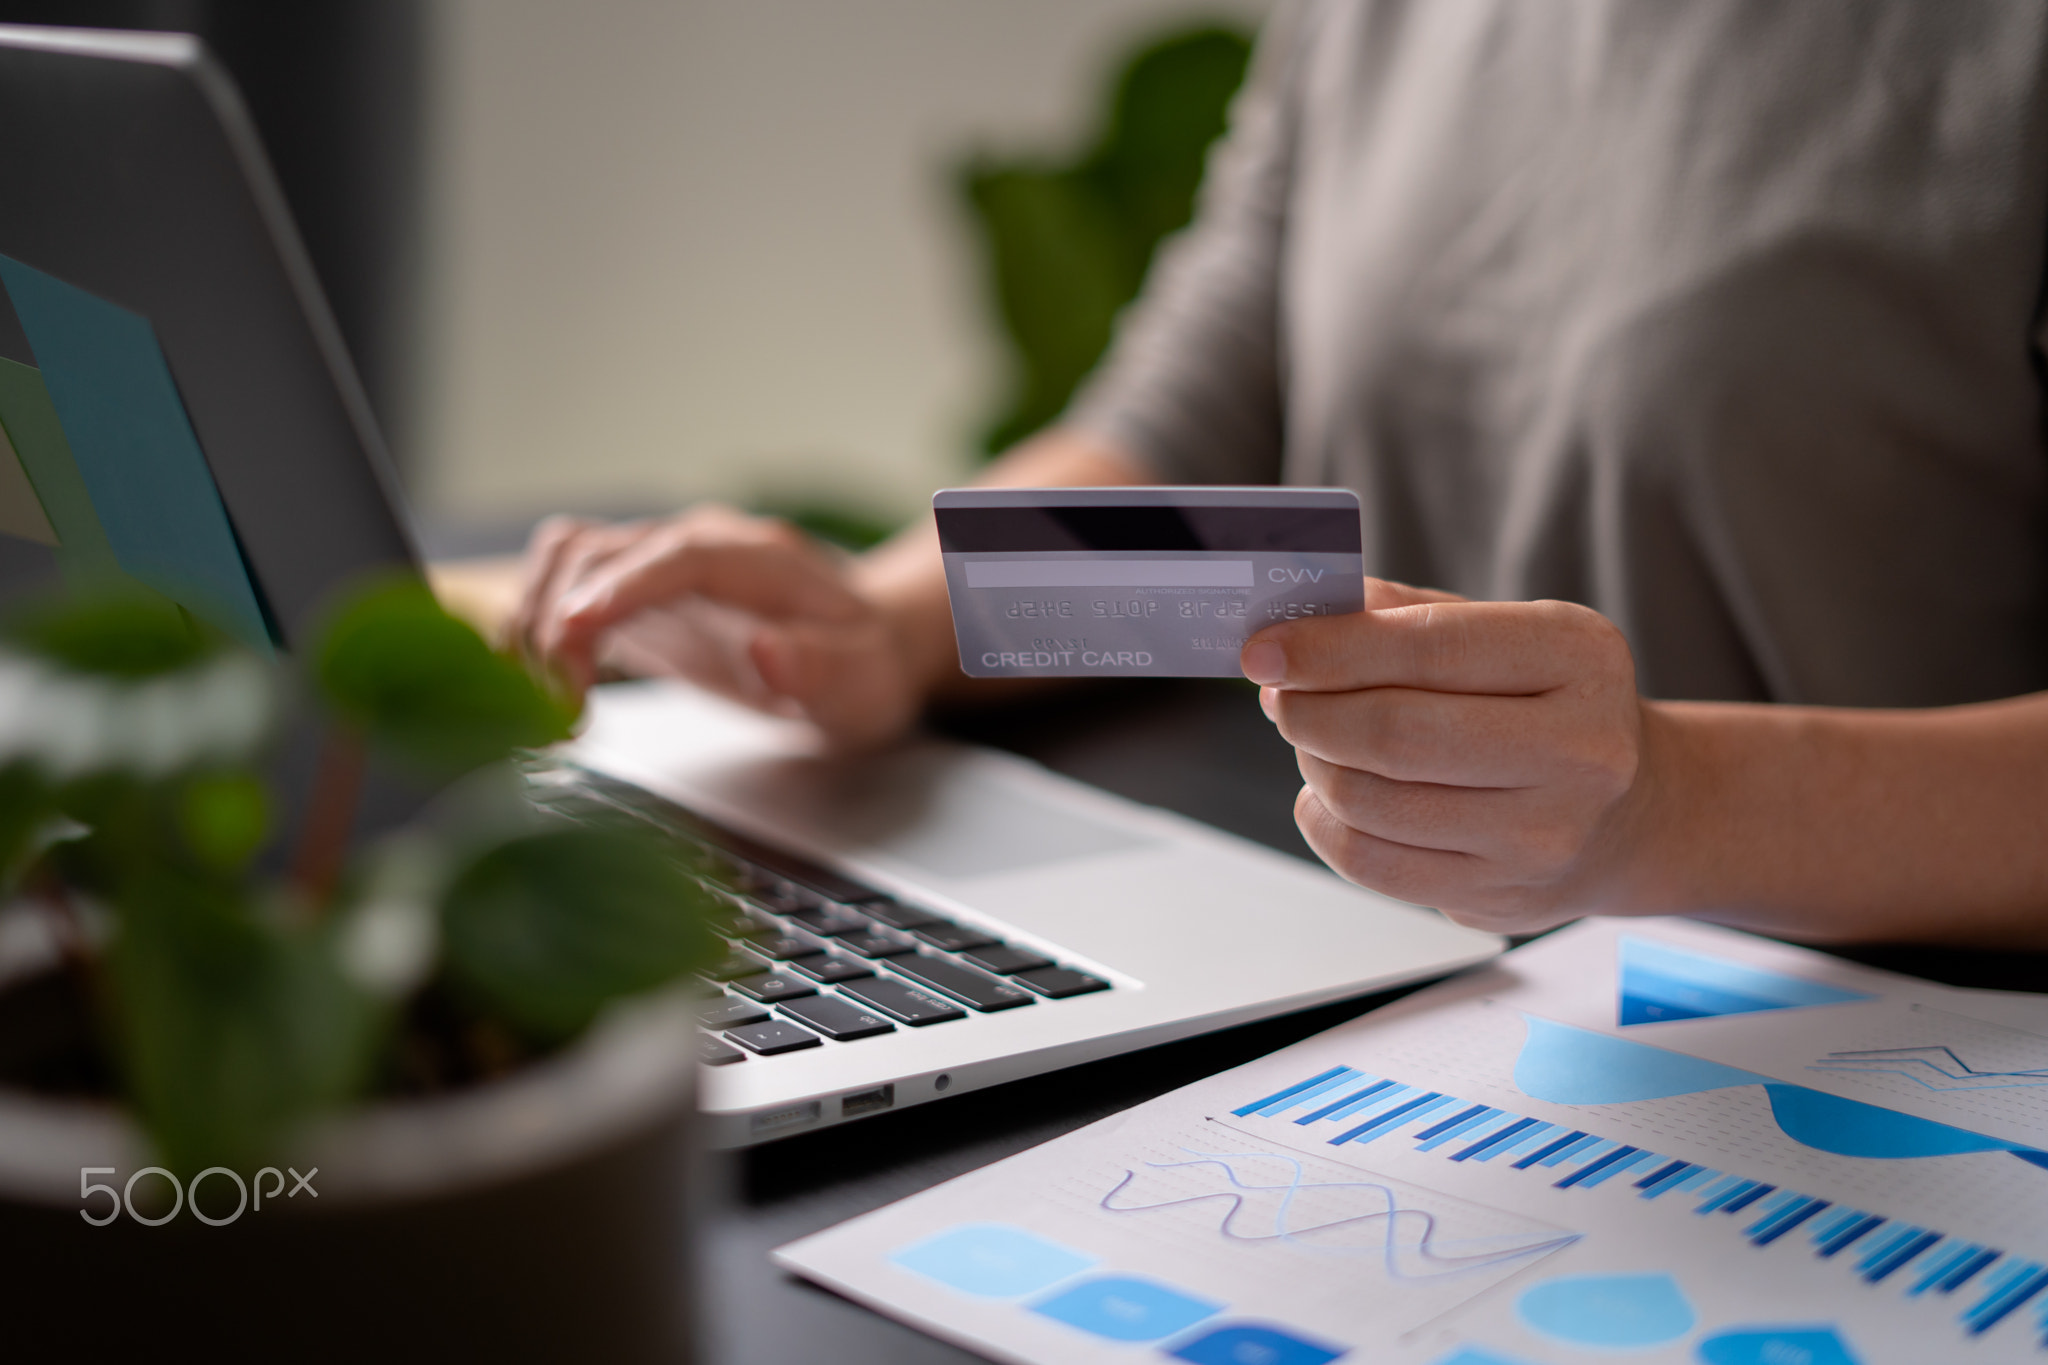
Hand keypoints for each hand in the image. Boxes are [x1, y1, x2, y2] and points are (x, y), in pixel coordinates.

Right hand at [511, 505, 925, 748]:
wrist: (856, 648)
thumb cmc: (861, 666)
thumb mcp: (862, 682)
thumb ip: (821, 668)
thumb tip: (768, 653)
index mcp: (756, 559)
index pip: (680, 555)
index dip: (622, 585)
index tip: (574, 627)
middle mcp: (696, 546)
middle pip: (601, 550)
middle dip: (563, 624)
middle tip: (564, 713)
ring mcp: (657, 564)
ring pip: (565, 560)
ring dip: (535, 624)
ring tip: (546, 707)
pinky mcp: (631, 594)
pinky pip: (561, 588)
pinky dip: (535, 632)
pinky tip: (542, 691)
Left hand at [1241, 580, 1653, 932]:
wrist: (1627, 815)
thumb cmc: (1542, 704)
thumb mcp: (1500, 633)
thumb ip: (1403, 615)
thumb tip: (1300, 620)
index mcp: (1577, 658)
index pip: (1428, 649)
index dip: (1328, 649)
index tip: (1263, 649)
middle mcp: (1577, 750)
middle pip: (1393, 734)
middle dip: (1309, 711)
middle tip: (1280, 696)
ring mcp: (1543, 835)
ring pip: (1370, 803)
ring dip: (1316, 764)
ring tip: (1317, 740)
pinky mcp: (1501, 896)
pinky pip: (1371, 864)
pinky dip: (1325, 822)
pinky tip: (1331, 796)